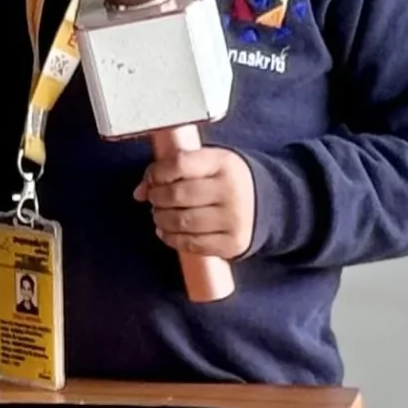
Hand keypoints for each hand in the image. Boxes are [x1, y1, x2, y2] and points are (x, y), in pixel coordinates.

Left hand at [135, 142, 254, 261]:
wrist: (268, 204)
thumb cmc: (225, 181)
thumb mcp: (207, 164)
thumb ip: (172, 169)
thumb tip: (139, 192)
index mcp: (223, 162)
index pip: (179, 164)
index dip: (157, 173)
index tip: (153, 179)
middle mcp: (231, 190)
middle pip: (176, 195)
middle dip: (156, 198)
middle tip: (155, 199)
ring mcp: (233, 218)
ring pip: (181, 222)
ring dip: (161, 219)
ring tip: (160, 215)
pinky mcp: (232, 243)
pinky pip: (191, 244)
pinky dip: (171, 238)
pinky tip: (168, 231)